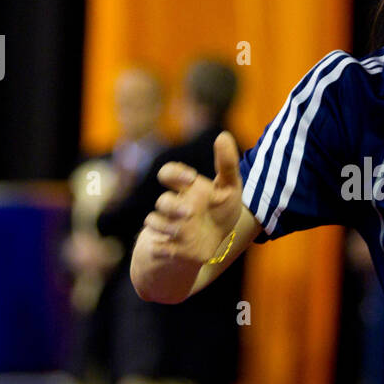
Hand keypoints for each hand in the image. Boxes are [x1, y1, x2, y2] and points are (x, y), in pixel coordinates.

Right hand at [140, 131, 242, 265]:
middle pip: (163, 202)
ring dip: (168, 225)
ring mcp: (166, 227)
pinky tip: (173, 248)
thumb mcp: (229, 190)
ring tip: (183, 231)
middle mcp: (174, 207)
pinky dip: (162, 247)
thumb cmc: (218, 215)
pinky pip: (155, 246)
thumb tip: (223, 135)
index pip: (169, 174)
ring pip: (154, 221)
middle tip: (190, 212)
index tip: (191, 179)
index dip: (175, 174)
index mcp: (186, 190)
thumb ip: (227, 164)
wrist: (209, 249)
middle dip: (172, 206)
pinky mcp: (164, 249)